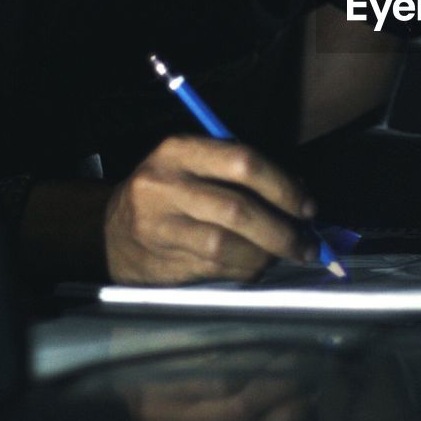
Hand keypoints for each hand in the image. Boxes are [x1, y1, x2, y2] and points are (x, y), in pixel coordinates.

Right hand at [105, 136, 321, 283]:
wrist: (111, 229)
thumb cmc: (172, 191)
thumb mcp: (197, 163)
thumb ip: (242, 173)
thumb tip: (300, 196)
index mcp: (180, 150)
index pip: (243, 162)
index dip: (284, 187)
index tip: (308, 207)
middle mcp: (165, 186)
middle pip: (238, 210)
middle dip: (283, 230)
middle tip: (308, 244)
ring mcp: (158, 227)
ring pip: (226, 246)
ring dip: (266, 255)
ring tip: (283, 255)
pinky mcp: (159, 262)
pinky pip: (214, 270)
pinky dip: (244, 270)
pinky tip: (255, 266)